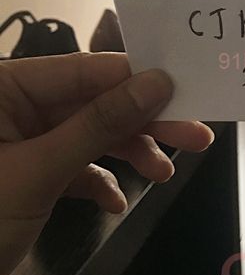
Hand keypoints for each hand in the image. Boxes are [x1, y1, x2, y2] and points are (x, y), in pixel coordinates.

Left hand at [0, 53, 213, 274]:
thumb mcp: (38, 171)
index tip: (184, 89)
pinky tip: (116, 202)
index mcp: (3, 87)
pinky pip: (72, 166)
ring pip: (88, 135)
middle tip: (195, 135)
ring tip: (165, 175)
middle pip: (92, 104)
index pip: (82, 71)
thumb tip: (155, 84)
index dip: (135, 79)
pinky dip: (97, 182)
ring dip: (128, 154)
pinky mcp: (27, 174)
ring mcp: (20, 141)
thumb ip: (99, 124)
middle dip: (142, 123)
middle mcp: (13, 107)